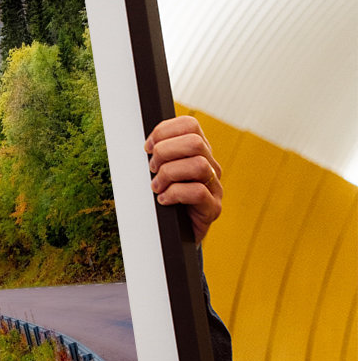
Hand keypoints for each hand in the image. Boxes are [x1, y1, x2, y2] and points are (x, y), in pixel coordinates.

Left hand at [145, 115, 222, 243]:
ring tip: (156, 187)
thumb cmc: (164, 200)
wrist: (174, 235)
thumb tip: (145, 144)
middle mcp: (211, 166)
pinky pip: (198, 192)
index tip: (147, 147)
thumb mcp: (159, 172)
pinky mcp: (213, 208)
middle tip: (152, 169)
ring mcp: (215, 187)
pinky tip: (163, 200)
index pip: (190, 125)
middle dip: (165, 152)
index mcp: (198, 152)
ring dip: (169, 174)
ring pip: (198, 165)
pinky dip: (174, 194)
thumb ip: (157, 155)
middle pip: (195, 142)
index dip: (164, 131)